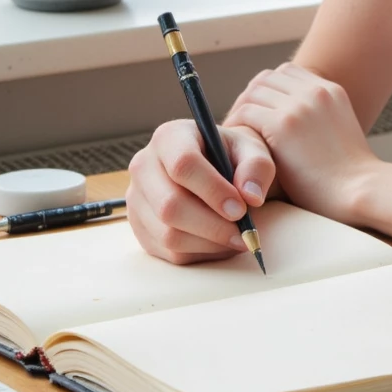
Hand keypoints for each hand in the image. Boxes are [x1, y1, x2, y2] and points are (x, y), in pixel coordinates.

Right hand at [126, 118, 278, 264]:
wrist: (213, 169)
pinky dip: (199, 253)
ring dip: (208, 243)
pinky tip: (220, 242)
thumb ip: (256, 167)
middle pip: (170, 205)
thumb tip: (251, 196)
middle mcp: (144, 166)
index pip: (183, 164)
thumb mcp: (251, 150)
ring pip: (168, 234)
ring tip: (236, 238)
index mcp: (170, 137)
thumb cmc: (231, 157)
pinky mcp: (140, 227)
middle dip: (212, 225)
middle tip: (243, 233)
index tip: (241, 210)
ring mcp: (136, 199)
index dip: (213, 191)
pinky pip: (168, 251)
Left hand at [226, 63, 376, 221]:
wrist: (361, 191)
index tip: (259, 111)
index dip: (268, 91)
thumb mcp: (340, 134)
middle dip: (251, 98)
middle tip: (240, 123)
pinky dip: (236, 125)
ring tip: (235, 134)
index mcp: (331, 91)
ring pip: (253, 93)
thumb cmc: (350, 178)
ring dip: (241, 111)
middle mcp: (315, 91)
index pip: (287, 73)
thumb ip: (319, 121)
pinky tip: (235, 145)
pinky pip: (246, 113)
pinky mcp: (284, 125)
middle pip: (267, 78)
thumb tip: (294, 130)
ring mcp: (300, 105)